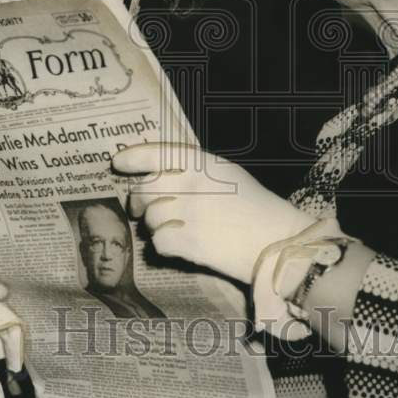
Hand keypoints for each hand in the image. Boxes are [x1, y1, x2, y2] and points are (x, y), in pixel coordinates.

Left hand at [112, 143, 314, 284]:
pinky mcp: (190, 242)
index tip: (118, 162)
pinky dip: (164, 245)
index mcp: (203, 162)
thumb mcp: (227, 173)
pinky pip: (158, 242)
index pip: (157, 153)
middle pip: (145, 188)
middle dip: (138, 199)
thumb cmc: (255, 206)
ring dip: (154, 224)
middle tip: (138, 207)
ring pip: (149, 217)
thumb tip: (155, 175)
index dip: (133, 156)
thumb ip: (194, 169)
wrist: (279, 241)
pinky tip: (180, 244)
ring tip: (173, 227)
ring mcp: (190, 214)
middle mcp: (193, 184)